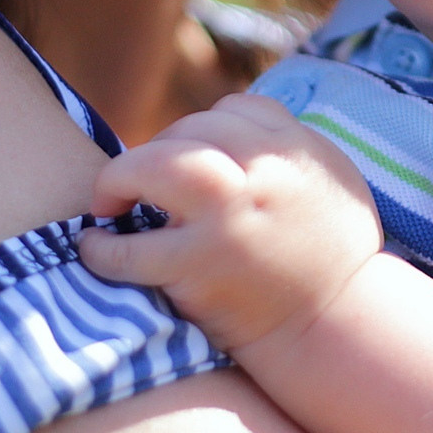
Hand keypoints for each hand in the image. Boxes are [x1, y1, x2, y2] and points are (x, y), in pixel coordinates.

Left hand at [76, 93, 382, 350]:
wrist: (336, 324)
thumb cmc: (332, 254)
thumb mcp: (331, 178)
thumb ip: (288, 144)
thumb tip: (231, 124)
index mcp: (294, 147)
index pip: (233, 108)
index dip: (202, 131)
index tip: (188, 160)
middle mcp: (261, 174)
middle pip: (188, 129)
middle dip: (157, 151)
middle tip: (142, 184)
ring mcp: (226, 219)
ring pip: (153, 166)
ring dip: (120, 178)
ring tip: (109, 204)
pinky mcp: (198, 268)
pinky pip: (129, 250)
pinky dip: (102, 249)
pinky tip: (96, 247)